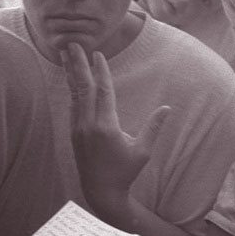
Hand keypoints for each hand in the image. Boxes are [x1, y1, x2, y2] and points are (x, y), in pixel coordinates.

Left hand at [61, 42, 168, 206]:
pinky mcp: (73, 132)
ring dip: (71, 72)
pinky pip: (72, 104)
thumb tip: (167, 109)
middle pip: (83, 87)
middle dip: (78, 64)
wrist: (101, 192)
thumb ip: (153, 128)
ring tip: (66, 54)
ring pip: (74, 93)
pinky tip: (71, 78)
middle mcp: (88, 124)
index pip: (103, 91)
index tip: (98, 54)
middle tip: (72, 44)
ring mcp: (78, 128)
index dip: (101, 71)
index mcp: (106, 126)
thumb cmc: (125, 172)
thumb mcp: (143, 151)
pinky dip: (72, 88)